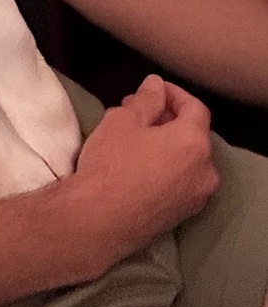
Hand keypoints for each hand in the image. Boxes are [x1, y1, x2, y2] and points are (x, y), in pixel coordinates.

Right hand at [61, 76, 218, 279]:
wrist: (100, 220)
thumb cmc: (111, 163)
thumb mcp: (123, 120)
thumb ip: (147, 99)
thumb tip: (157, 85)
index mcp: (194, 143)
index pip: (196, 108)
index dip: (174, 93)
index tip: (151, 88)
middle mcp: (205, 172)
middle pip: (193, 134)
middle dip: (167, 118)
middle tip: (136, 110)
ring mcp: (197, 198)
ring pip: (187, 159)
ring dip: (167, 143)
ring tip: (135, 137)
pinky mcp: (183, 215)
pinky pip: (181, 180)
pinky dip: (167, 166)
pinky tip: (140, 164)